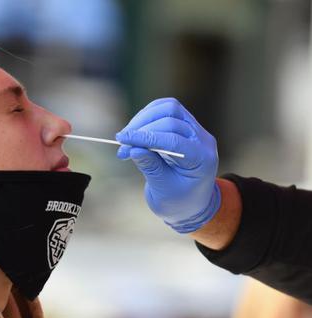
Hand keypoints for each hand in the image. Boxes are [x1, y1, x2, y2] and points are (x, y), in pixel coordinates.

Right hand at [116, 98, 220, 232]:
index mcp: (202, 159)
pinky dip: (147, 116)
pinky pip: (166, 109)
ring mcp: (195, 130)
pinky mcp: (185, 125)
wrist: (191, 203)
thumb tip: (133, 148)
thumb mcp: (163, 190)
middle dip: (142, 130)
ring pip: (169, 108)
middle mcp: (202, 140)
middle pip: (171, 119)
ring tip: (127, 136)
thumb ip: (151, 168)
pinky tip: (135, 130)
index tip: (123, 140)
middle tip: (122, 145)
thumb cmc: (178, 202)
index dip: (145, 137)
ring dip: (144, 118)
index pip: (173, 139)